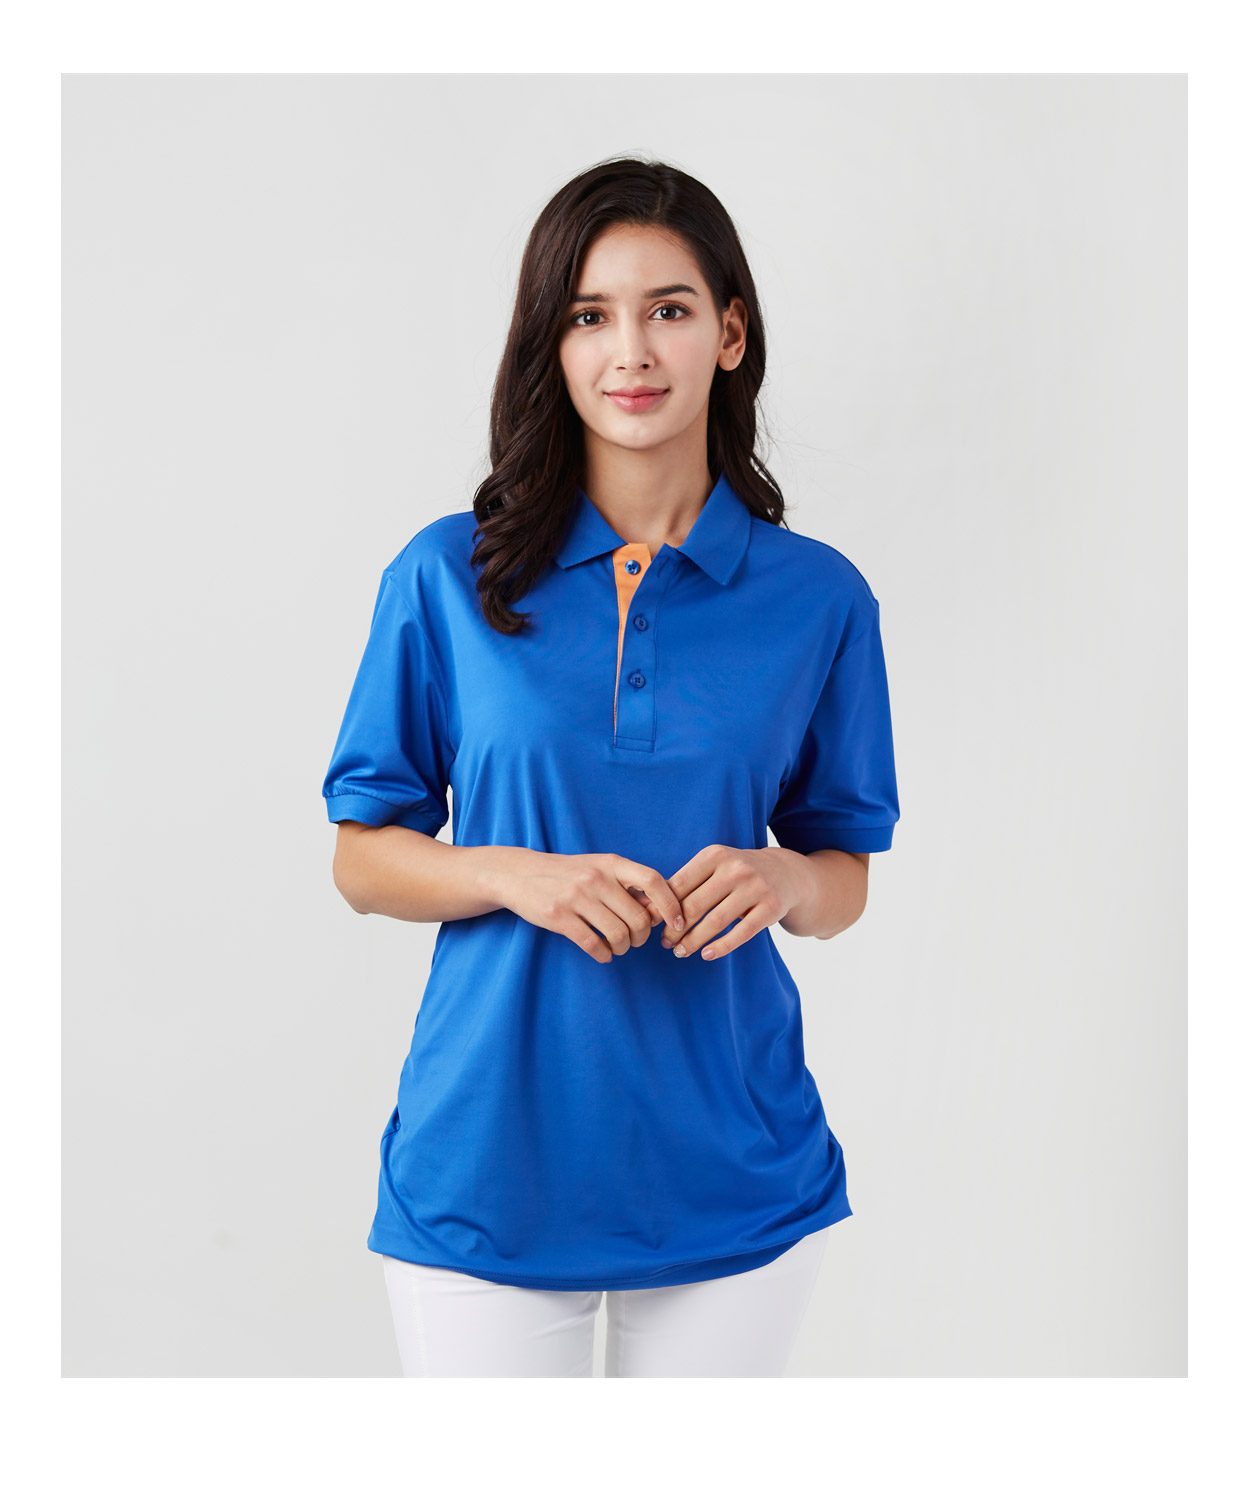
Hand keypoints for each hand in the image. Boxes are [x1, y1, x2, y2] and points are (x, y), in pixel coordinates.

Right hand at [494, 850, 684, 964]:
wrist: (520, 874)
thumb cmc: (568, 874)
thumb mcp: (598, 868)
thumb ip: (627, 885)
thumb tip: (660, 910)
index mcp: (611, 863)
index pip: (653, 881)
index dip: (671, 905)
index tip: (678, 923)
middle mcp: (596, 878)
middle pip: (638, 917)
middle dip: (643, 936)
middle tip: (635, 940)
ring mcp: (576, 897)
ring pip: (618, 934)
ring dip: (624, 948)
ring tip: (618, 947)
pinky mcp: (558, 916)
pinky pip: (593, 944)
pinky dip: (604, 955)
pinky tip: (603, 954)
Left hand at [659, 844, 815, 961]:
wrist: (785, 873)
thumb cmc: (737, 873)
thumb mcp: (714, 866)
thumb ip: (686, 883)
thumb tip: (648, 908)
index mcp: (715, 855)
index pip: (680, 885)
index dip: (663, 908)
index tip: (652, 924)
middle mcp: (735, 869)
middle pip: (695, 906)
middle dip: (675, 929)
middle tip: (665, 943)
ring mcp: (755, 888)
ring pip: (715, 922)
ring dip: (693, 942)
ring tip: (681, 952)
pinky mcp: (770, 908)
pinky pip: (741, 933)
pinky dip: (720, 947)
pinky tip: (706, 955)